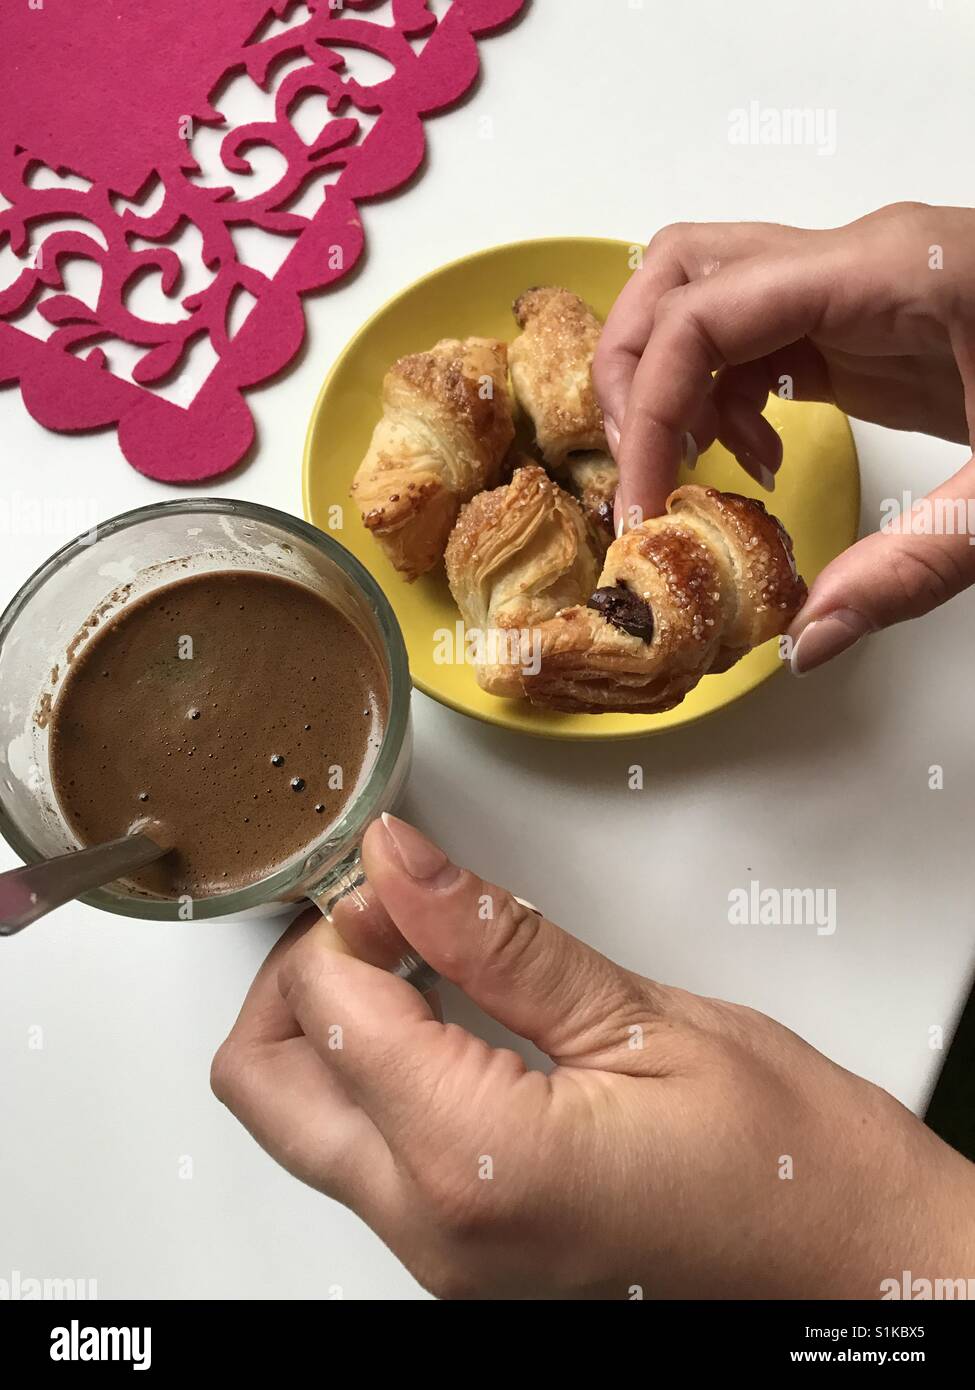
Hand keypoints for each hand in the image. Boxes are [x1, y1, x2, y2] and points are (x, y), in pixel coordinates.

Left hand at [212, 816, 974, 1298]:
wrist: (848, 1261)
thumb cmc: (787, 1164)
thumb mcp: (642, 1020)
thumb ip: (497, 936)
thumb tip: (398, 862)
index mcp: (474, 1165)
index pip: (329, 1009)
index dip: (352, 915)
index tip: (403, 875)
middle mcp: (432, 1229)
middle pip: (263, 1083)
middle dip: (299, 974)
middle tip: (381, 912)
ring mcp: (438, 1253)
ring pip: (300, 1118)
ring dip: (329, 1017)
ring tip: (414, 950)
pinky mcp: (458, 1248)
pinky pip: (359, 1149)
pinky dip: (369, 1068)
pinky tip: (436, 1012)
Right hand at [593, 203, 974, 672]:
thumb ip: (915, 567)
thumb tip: (807, 639)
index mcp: (889, 272)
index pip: (707, 312)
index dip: (652, 409)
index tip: (648, 501)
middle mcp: (855, 261)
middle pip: (678, 274)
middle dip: (634, 376)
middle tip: (644, 474)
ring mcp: (853, 286)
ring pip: (701, 297)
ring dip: (670, 383)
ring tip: (699, 469)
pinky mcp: (860, 324)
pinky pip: (748, 339)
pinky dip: (720, 398)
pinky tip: (755, 459)